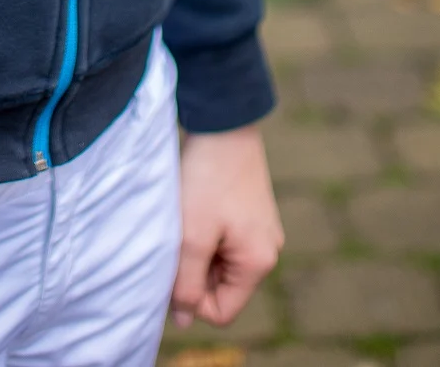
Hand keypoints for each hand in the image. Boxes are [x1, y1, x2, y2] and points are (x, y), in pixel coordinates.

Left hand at [171, 123, 282, 328]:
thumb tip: (184, 320)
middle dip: (193, 270)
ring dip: (196, 249)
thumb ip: (186, 283)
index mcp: (259, 263)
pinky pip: (222, 240)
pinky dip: (203, 232)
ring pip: (218, 262)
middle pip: (221, 287)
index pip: (222, 311)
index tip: (173, 268)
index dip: (192, 300)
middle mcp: (266, 250)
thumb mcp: (192, 236)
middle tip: (177, 238)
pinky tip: (193, 208)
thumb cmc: (208, 178)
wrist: (223, 120)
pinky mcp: (249, 212)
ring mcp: (260, 230)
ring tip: (185, 219)